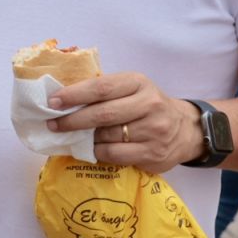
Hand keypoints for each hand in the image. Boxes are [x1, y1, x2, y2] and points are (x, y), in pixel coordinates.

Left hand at [48, 72, 200, 173]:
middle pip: (102, 114)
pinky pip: (114, 155)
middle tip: (53, 124)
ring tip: (73, 137)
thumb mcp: (131, 89)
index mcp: (138, 83)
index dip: (74, 95)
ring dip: (84, 139)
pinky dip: (97, 153)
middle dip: (72, 120)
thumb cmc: (146, 106)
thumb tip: (61, 100)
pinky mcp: (154, 153)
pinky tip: (92, 149)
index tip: (52, 102)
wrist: (185, 130)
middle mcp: (149, 104)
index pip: (101, 87)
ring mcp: (154, 130)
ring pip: (106, 137)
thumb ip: (103, 92)